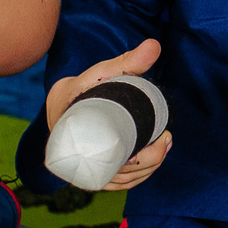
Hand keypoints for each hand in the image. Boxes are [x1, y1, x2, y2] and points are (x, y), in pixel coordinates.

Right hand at [45, 38, 172, 190]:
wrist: (60, 102)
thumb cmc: (82, 90)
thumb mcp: (101, 74)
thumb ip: (128, 61)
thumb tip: (154, 45)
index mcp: (81, 145)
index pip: (116, 166)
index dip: (145, 160)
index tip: (164, 139)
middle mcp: (82, 163)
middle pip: (124, 175)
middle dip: (152, 160)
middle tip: (167, 139)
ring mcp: (88, 170)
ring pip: (122, 180)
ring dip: (148, 168)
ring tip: (164, 146)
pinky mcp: (93, 171)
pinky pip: (116, 182)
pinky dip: (136, 176)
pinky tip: (152, 163)